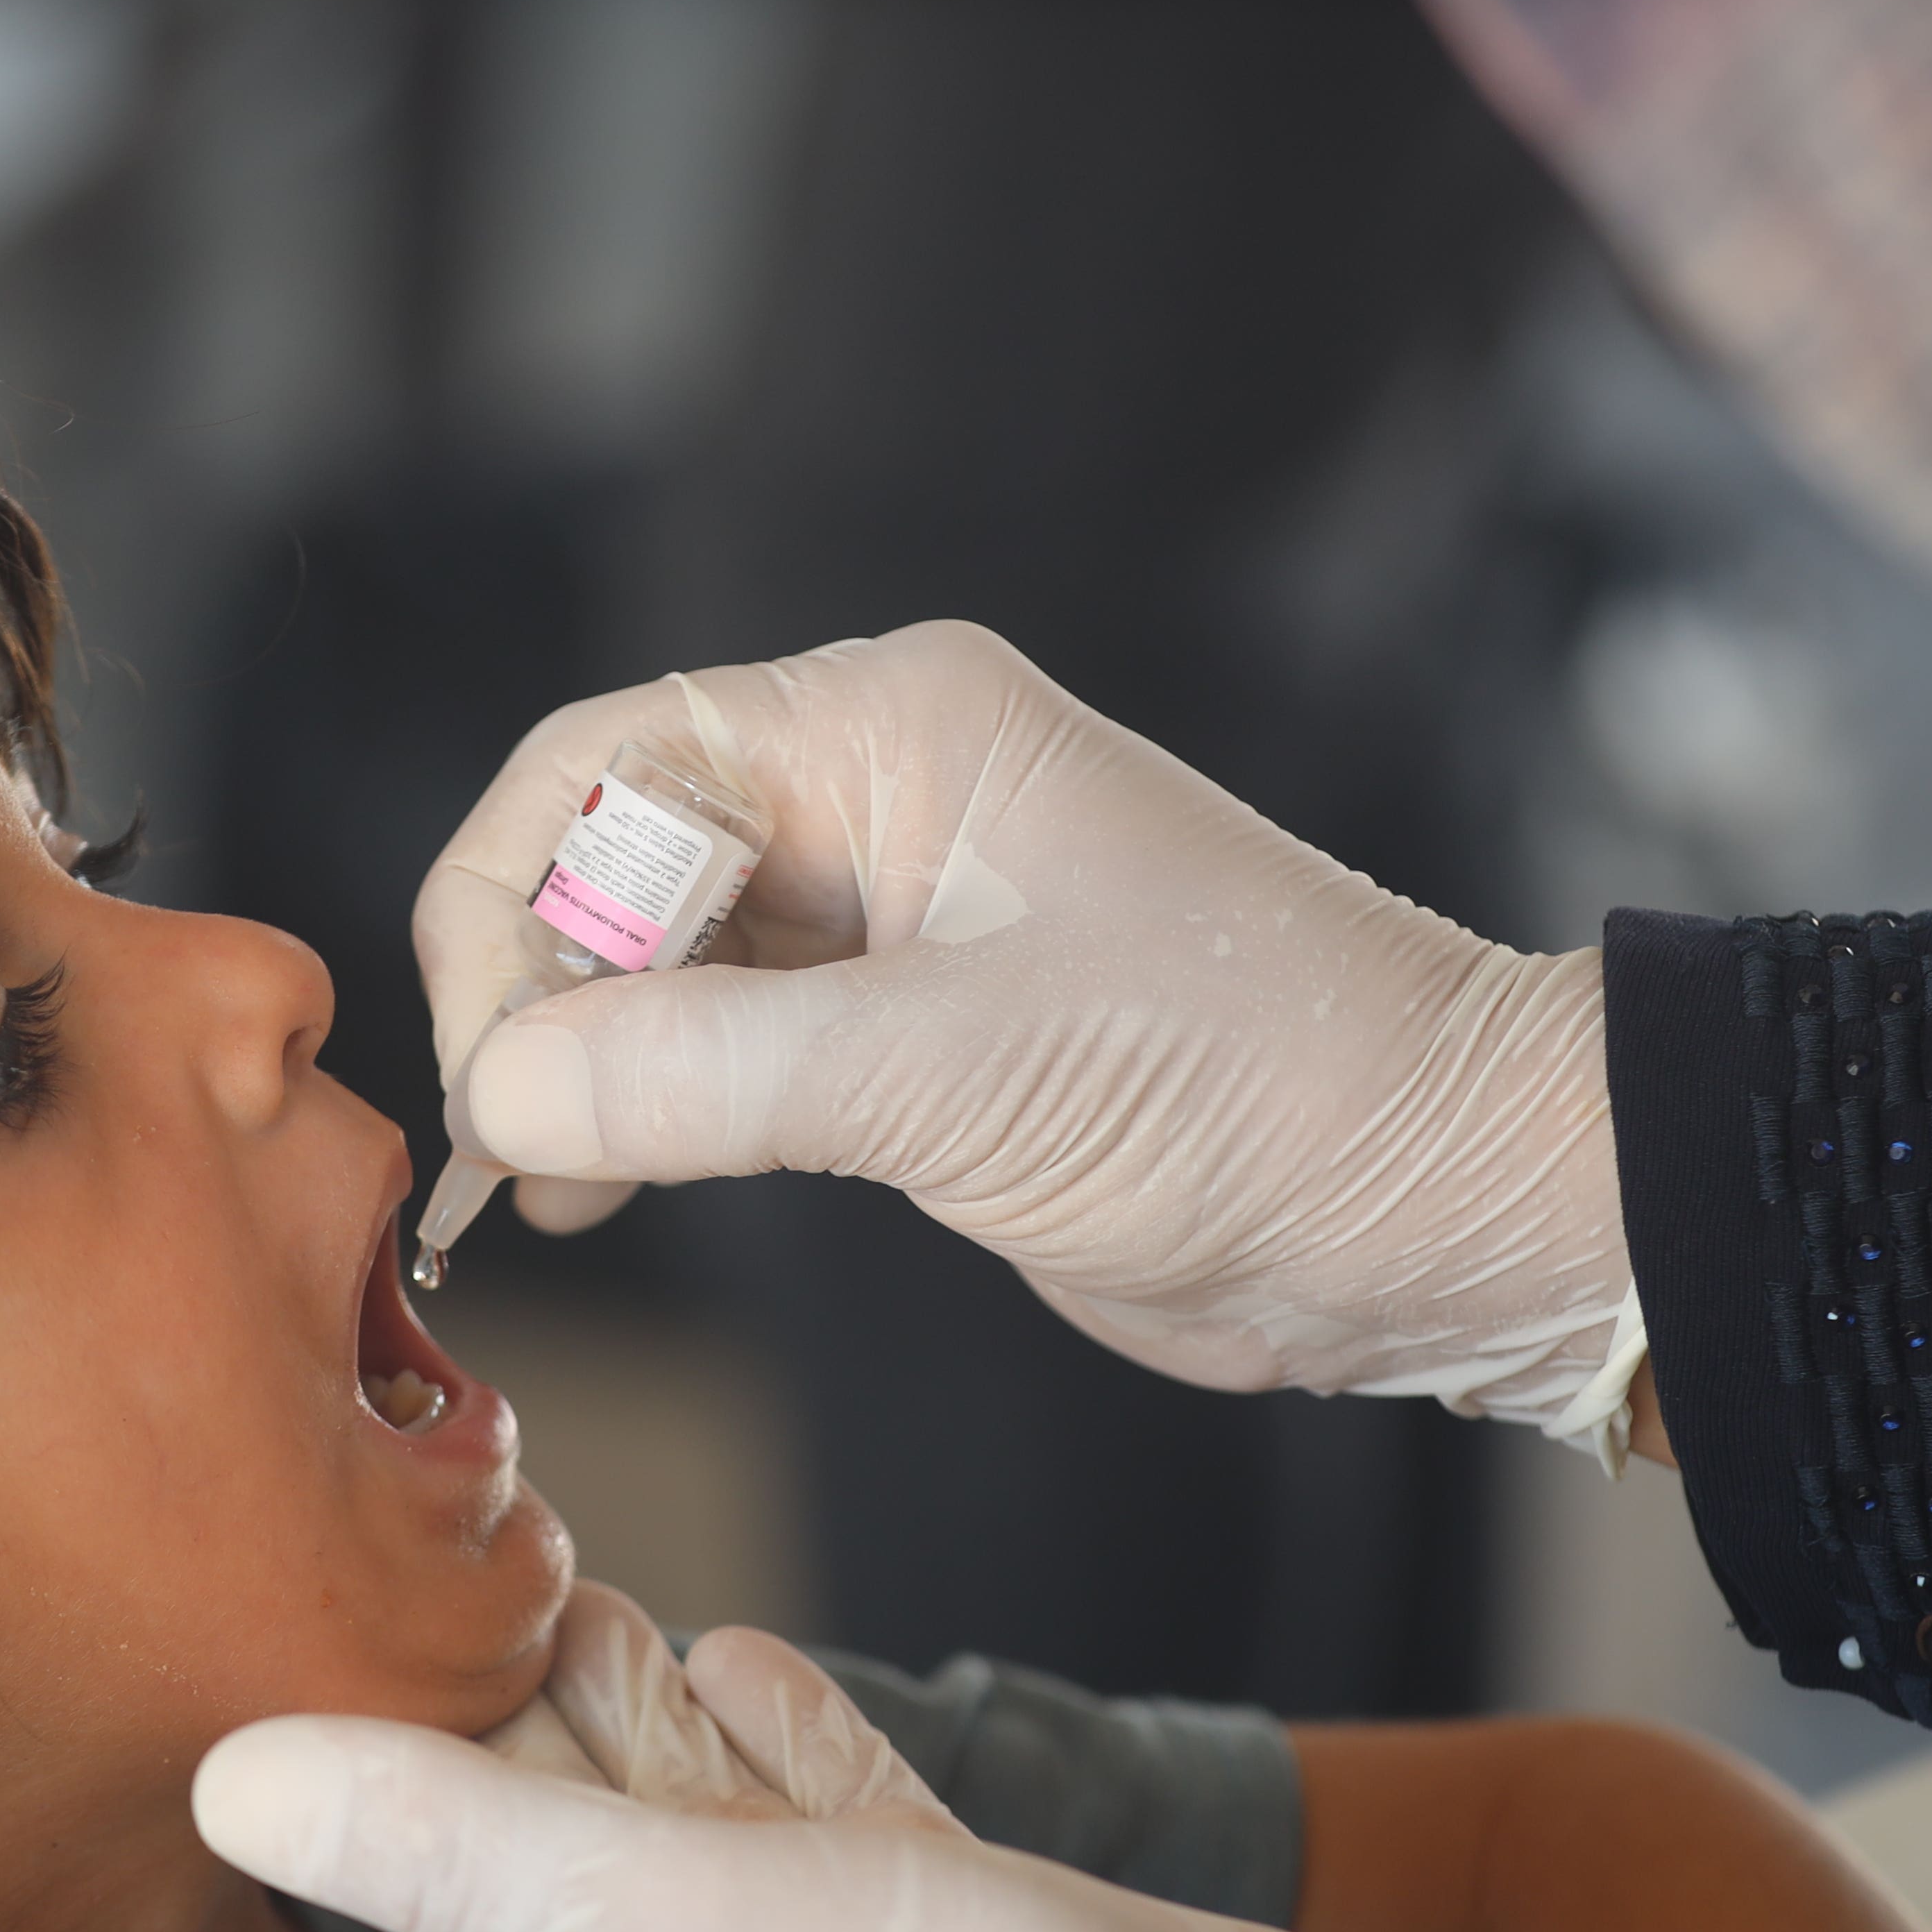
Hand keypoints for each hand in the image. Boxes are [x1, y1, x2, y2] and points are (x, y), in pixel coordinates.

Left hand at [197, 1611, 1428, 1931]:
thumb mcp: (651, 1917)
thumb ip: (443, 1843)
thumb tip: (223, 1780)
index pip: (438, 1823)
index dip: (386, 1704)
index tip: (324, 1576)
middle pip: (551, 1800)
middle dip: (497, 1685)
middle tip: (438, 1536)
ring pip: (687, 1797)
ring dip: (630, 1699)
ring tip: (573, 1580)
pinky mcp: (947, 1922)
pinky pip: (827, 1807)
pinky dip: (776, 1732)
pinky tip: (748, 1656)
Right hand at [414, 624, 1640, 1437]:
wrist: (1429, 1200)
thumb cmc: (1259, 1088)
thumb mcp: (960, 1077)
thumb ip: (714, 1075)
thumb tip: (507, 1091)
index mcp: (893, 731)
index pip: (606, 767)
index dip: (518, 909)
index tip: (502, 1069)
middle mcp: (874, 799)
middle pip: (603, 858)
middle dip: (533, 996)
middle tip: (511, 1151)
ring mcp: (883, 923)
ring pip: (645, 964)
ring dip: (574, 1067)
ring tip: (549, 1189)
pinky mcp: (897, 1042)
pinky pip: (710, 1050)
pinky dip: (637, 1115)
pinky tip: (603, 1187)